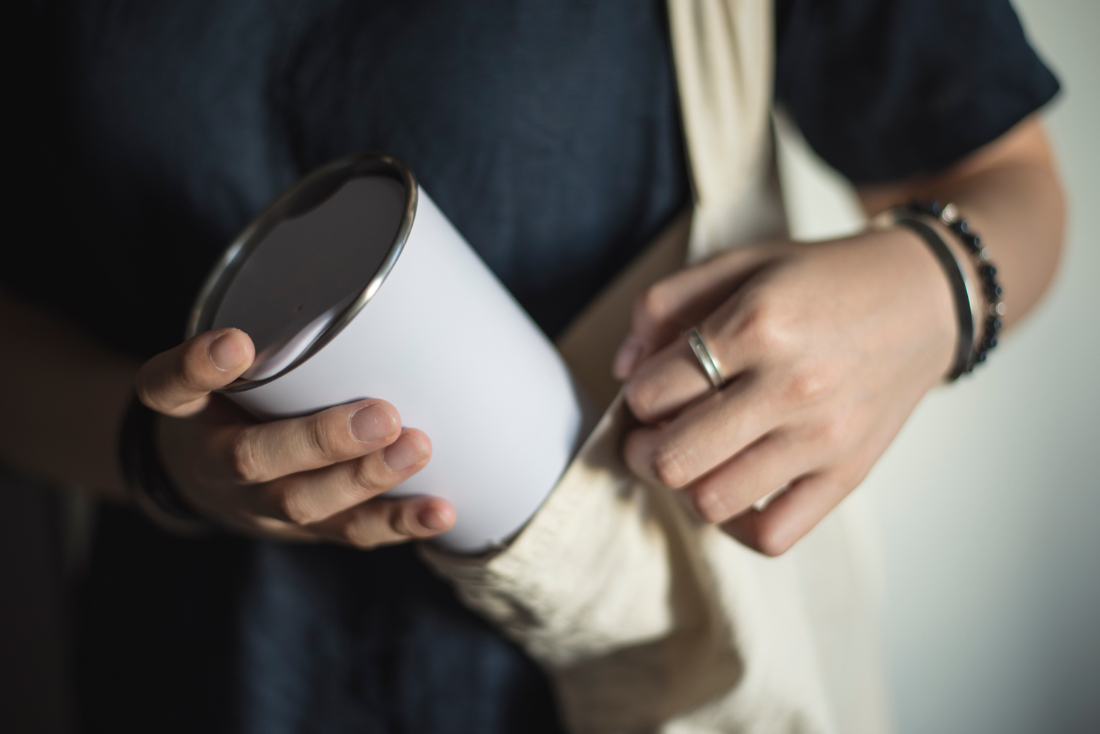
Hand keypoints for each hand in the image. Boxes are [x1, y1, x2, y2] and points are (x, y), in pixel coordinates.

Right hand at [134, 328, 453, 546]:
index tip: (235, 341)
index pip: (170, 386)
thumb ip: (279, 325)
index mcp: (188, 410)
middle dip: (321, 440)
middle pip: (253, 459)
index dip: (197, 367)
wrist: (204, 481)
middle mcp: (216, 461)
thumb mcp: (232, 358)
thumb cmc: (235, 399)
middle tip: (382, 415)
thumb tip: (383, 270)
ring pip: (304, 502)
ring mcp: (258, 505)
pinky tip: (440, 510)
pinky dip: (399, 522)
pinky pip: (348, 533)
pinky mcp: (303, 530)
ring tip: (417, 448)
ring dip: (367, 479)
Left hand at [613, 228, 958, 554]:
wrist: (924, 299)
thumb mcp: (741, 263)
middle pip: (672, 458)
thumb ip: (667, 302)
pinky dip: (738, 525)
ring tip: (691, 458)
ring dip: (683, 486)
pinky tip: (734, 487)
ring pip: (711, 501)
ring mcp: (822, 438)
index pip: (652, 391)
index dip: (636, 396)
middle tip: (649, 435)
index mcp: (757, 324)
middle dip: (641, 451)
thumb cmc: (823, 280)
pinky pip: (772, 536)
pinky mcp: (847, 475)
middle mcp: (790, 386)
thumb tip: (623, 368)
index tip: (650, 391)